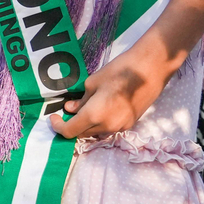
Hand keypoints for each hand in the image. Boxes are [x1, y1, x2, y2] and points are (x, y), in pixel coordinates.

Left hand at [50, 42, 172, 140]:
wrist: (150, 70)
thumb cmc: (119, 71)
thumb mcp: (93, 82)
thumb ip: (81, 100)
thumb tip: (70, 109)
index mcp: (95, 116)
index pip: (70, 132)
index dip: (58, 127)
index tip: (54, 117)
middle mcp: (107, 127)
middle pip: (82, 134)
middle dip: (71, 125)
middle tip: (67, 111)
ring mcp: (120, 127)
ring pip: (95, 132)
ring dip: (86, 125)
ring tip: (83, 107)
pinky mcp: (129, 124)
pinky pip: (108, 128)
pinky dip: (99, 122)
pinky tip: (99, 108)